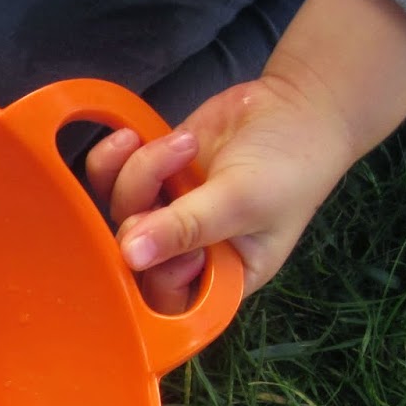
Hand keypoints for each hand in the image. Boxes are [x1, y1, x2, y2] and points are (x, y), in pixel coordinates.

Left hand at [84, 76, 356, 311]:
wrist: (295, 107)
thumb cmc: (288, 166)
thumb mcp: (241, 201)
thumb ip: (187, 228)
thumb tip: (130, 255)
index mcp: (217, 278)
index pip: (164, 299)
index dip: (155, 273)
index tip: (171, 239)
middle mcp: (184, 253)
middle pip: (130, 254)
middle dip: (146, 211)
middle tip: (178, 176)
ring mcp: (164, 213)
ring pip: (119, 208)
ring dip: (141, 171)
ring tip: (184, 144)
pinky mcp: (151, 177)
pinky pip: (109, 178)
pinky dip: (115, 157)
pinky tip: (135, 137)